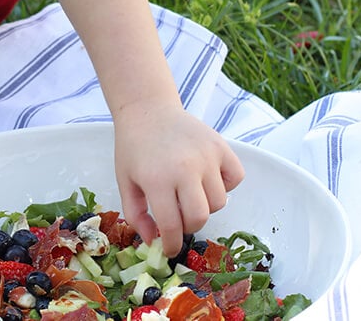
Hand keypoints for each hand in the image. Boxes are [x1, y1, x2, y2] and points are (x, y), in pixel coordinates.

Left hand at [112, 102, 244, 256]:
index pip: (172, 225)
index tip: (170, 249)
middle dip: (188, 226)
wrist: (148, 110)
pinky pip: (235, 179)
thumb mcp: (125, 182)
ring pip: (219, 202)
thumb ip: (136, 215)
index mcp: (157, 179)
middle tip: (178, 218)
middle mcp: (185, 168)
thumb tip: (154, 242)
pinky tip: (206, 179)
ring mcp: (207, 156)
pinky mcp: (222, 146)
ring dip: (205, 206)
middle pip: (200, 217)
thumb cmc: (133, 148)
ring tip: (189, 193)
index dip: (172, 244)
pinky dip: (225, 185)